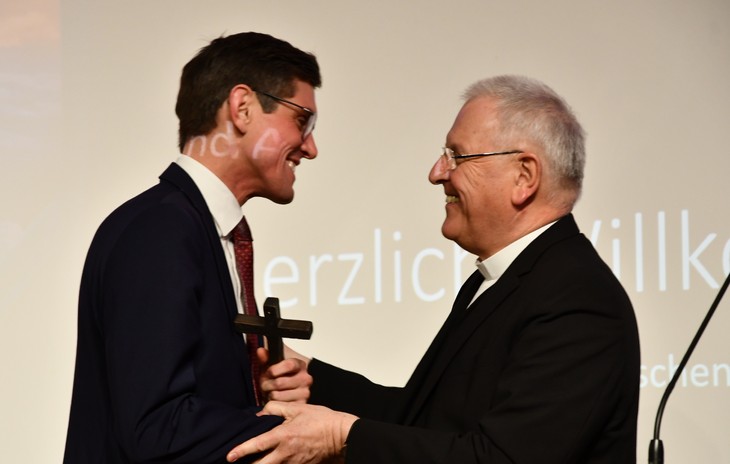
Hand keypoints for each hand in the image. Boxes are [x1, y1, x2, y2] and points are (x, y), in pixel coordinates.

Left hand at [226, 401, 356, 463]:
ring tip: (253, 463)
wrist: (341, 435)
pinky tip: (271, 462)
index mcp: (283, 436)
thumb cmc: (321, 420)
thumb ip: (276, 408)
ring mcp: (293, 463)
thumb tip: (260, 413)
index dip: (241, 451)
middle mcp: (285, 453)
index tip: (230, 456)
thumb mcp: (298, 408)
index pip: (257, 445)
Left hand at [258, 346, 312, 402]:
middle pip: (279, 383)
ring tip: (270, 392)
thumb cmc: (281, 375)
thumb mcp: (272, 364)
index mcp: (300, 364)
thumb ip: (266, 358)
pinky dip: (274, 404)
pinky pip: (280, 406)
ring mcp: (304, 392)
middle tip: (264, 384)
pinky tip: (275, 400)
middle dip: (266, 384)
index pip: (288, 365)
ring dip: (268, 395)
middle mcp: (305, 378)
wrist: (289, 389)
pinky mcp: (300, 405)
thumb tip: (260, 351)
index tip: (269, 372)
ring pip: (277, 396)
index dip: (274, 370)